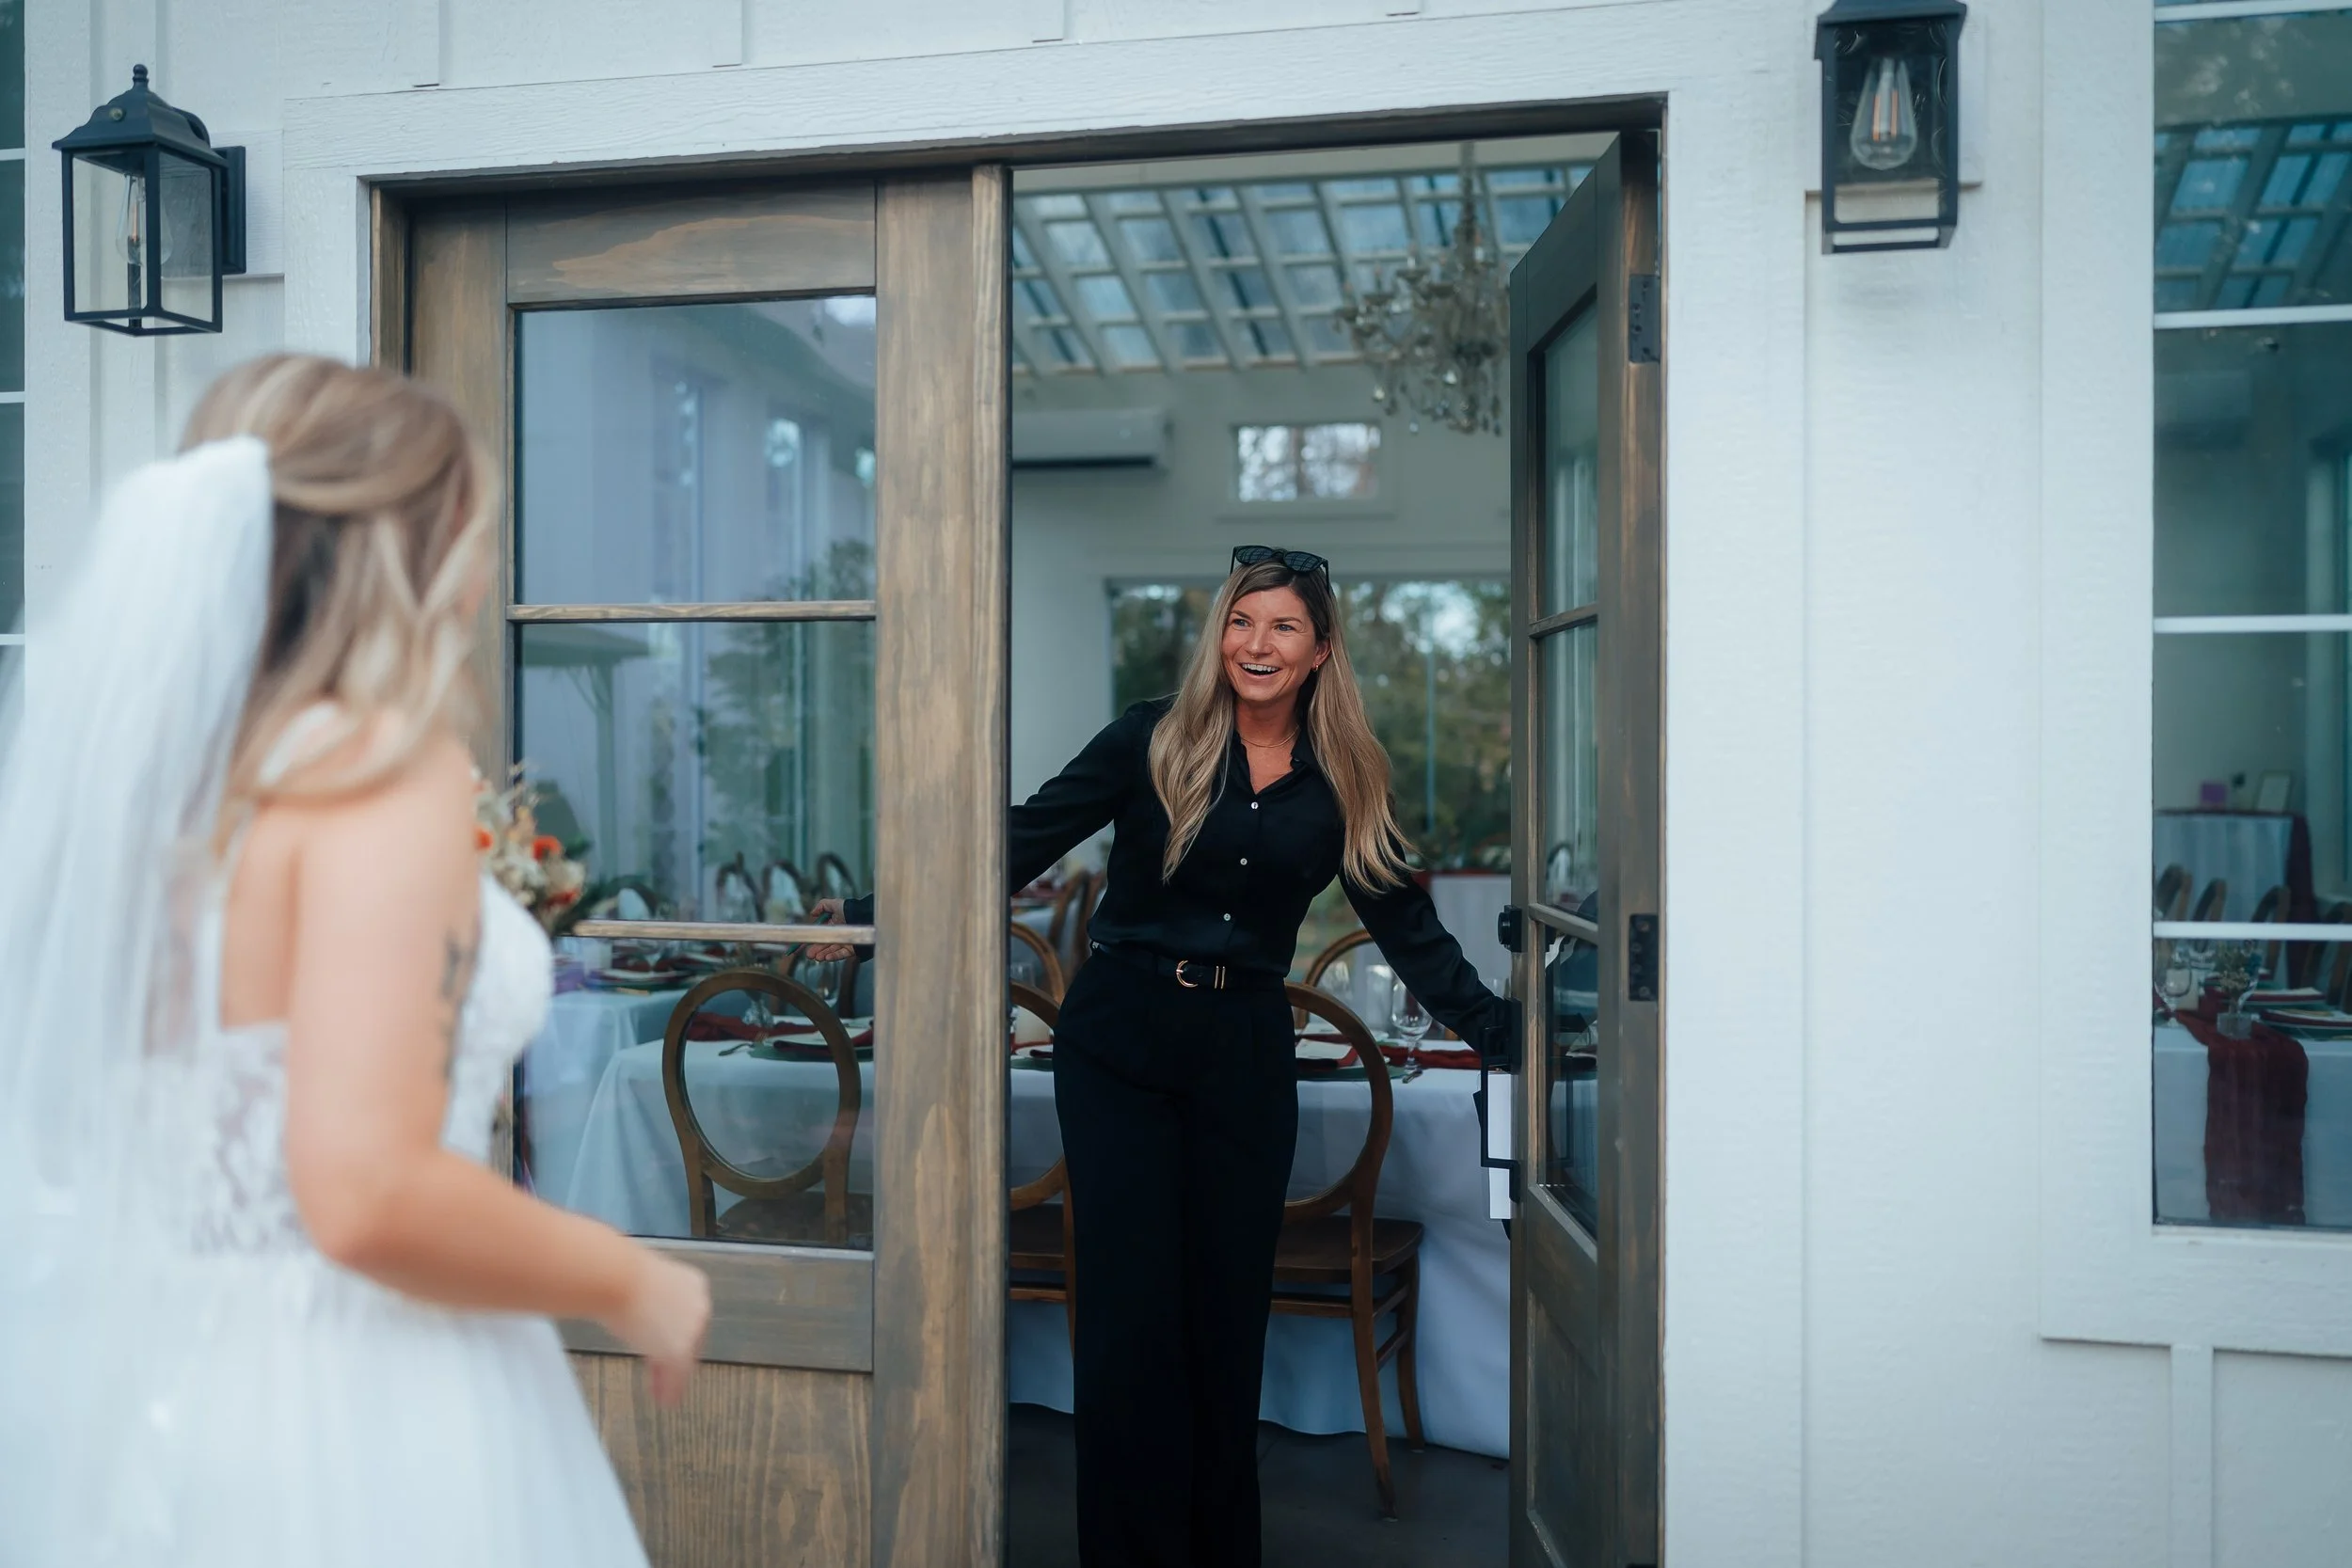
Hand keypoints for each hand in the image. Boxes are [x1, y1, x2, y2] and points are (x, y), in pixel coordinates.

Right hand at [605, 1249, 710, 1405]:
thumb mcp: (644, 1285)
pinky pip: (678, 1375)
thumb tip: (643, 1316)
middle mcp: (700, 1306)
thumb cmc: (619, 1276)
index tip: (666, 1348)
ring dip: (673, 1378)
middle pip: (690, 1338)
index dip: (674, 1335)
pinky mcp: (680, 1349)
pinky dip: (671, 1389)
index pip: (687, 1316)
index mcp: (693, 1284)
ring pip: (685, 1358)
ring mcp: (692, 1328)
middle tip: (663, 1376)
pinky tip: (665, 1400)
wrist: (616, 1280)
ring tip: (665, 1395)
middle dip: (674, 1359)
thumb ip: (653, 1300)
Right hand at [802, 898, 855, 962]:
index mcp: (833, 925)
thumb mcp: (834, 903)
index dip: (810, 940)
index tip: (800, 946)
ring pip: (831, 950)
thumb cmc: (851, 908)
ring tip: (816, 957)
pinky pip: (842, 954)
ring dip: (823, 954)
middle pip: (824, 944)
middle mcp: (838, 934)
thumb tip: (812, 913)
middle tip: (809, 955)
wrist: (865, 915)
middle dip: (816, 950)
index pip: (819, 934)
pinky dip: (834, 956)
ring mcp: (845, 942)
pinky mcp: (852, 949)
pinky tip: (826, 957)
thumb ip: (822, 906)